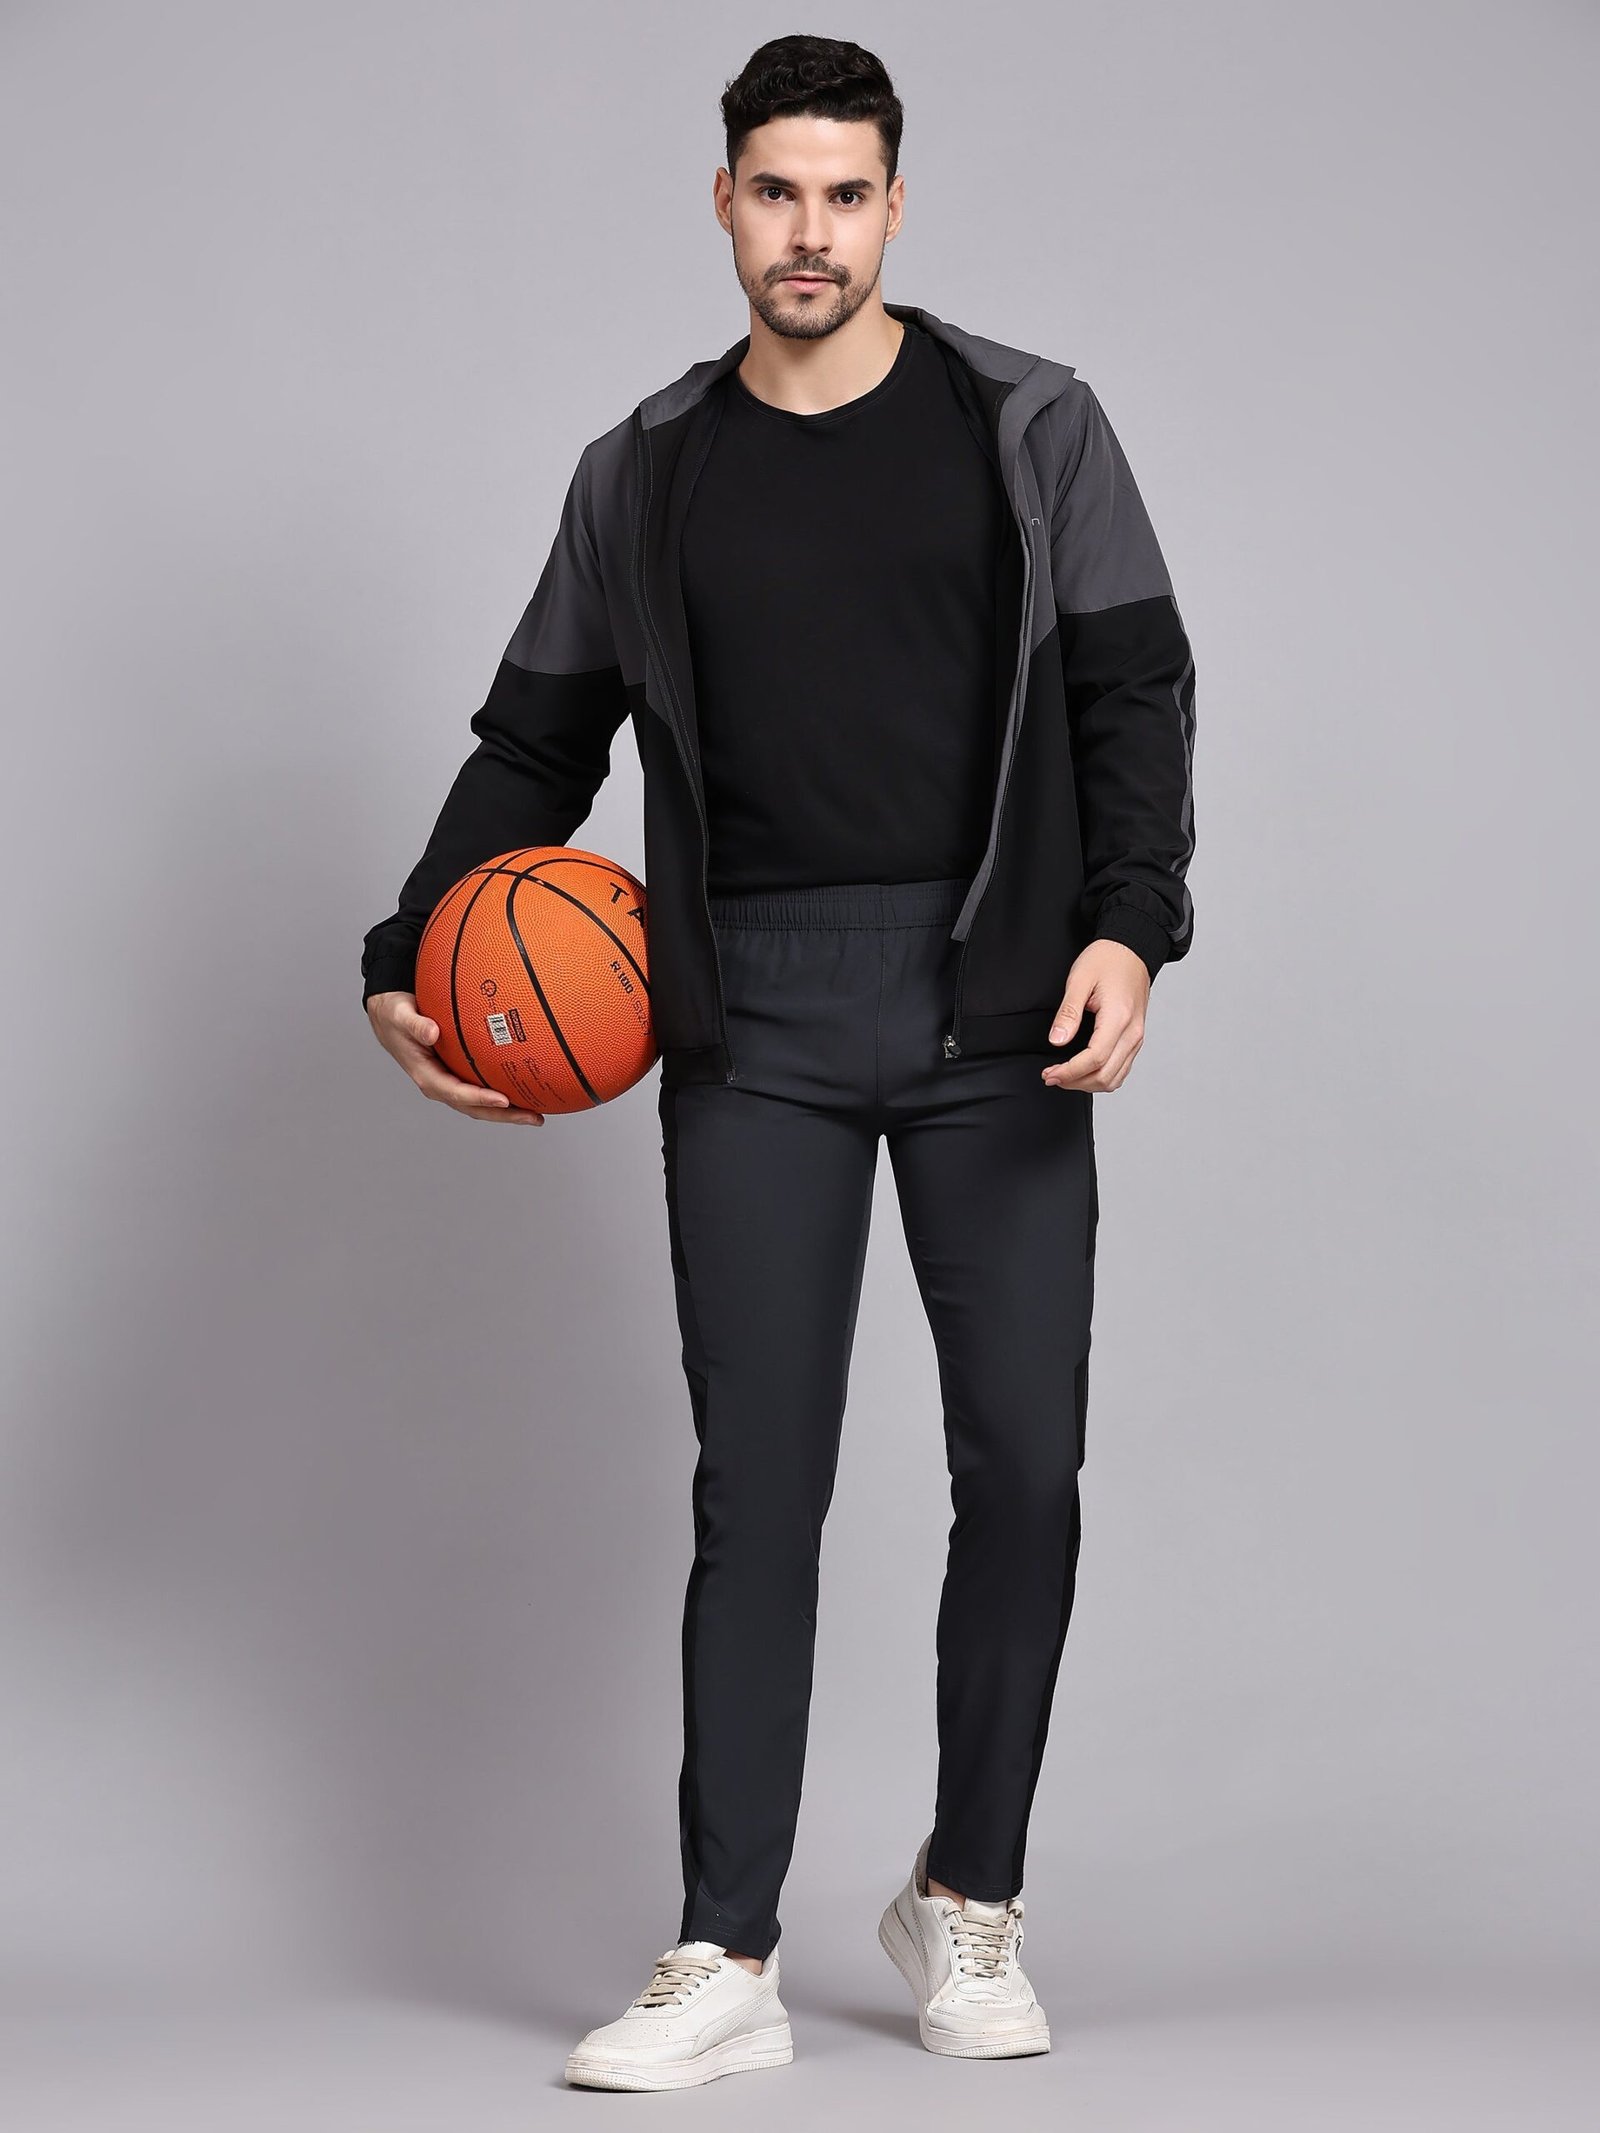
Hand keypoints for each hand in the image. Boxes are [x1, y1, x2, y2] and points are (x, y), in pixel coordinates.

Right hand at [365, 991, 544, 1122]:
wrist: (392, 1015)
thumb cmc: (395, 1015)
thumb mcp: (399, 1015)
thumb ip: (415, 1025)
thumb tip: (433, 1032)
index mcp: (427, 1076)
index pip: (456, 1094)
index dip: (480, 1099)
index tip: (504, 1100)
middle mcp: (441, 1084)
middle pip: (475, 1108)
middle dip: (505, 1116)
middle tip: (534, 1118)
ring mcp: (451, 1082)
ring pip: (482, 1104)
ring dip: (508, 1112)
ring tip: (536, 1114)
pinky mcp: (459, 1074)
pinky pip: (483, 1087)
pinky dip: (503, 1092)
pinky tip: (525, 1088)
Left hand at [1040, 942, 1149, 1092]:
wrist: (1131, 949)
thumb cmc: (1107, 959)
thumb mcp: (1080, 980)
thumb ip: (1068, 1013)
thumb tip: (1057, 1041)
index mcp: (1119, 1019)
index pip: (1094, 1060)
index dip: (1069, 1072)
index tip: (1050, 1074)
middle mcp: (1133, 1033)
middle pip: (1105, 1076)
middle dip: (1075, 1082)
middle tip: (1051, 1076)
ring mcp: (1137, 1037)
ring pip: (1115, 1078)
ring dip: (1088, 1084)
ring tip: (1064, 1076)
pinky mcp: (1135, 1038)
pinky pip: (1121, 1069)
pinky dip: (1101, 1077)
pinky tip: (1082, 1071)